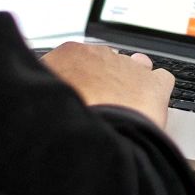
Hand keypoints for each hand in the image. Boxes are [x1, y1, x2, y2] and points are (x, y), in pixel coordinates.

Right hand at [40, 42, 173, 126]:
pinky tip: (149, 103)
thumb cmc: (61, 122)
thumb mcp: (38, 100)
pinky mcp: (154, 84)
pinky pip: (160, 78)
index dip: (73, 79)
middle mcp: (101, 55)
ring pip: (133, 65)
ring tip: (125, 102)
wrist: (93, 139)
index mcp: (69, 55)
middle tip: (96, 106)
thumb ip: (41, 92)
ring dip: (130, 80)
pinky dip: (157, 89)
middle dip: (101, 80)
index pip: (70, 60)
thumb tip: (34, 100)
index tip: (73, 92)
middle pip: (102, 63)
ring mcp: (130, 67)